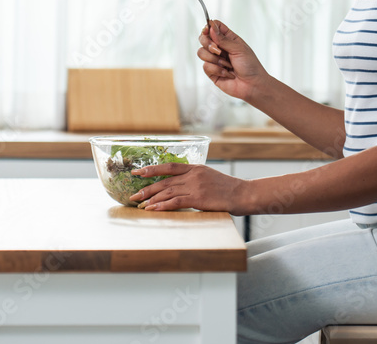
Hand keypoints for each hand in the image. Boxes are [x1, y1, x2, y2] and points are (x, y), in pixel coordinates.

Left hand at [128, 163, 249, 214]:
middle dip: (147, 188)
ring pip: (167, 191)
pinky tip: (153, 209)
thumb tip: (177, 186)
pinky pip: (175, 202)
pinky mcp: (198, 198)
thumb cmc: (227, 189)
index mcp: (195, 168)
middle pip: (164, 181)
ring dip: (151, 199)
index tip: (137, 172)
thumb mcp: (209, 177)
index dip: (151, 169)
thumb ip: (193, 179)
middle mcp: (193, 175)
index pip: (168, 166)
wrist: (242, 194)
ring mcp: (195, 186)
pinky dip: (162, 206)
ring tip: (140, 205)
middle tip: (133, 195)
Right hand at [198, 20, 267, 101]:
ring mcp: (215, 59)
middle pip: (203, 38)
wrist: (252, 85)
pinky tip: (227, 73)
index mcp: (228, 39)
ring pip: (201, 52)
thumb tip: (211, 27)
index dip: (209, 27)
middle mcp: (220, 48)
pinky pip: (205, 66)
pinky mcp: (212, 71)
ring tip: (228, 65)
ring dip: (215, 59)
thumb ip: (223, 39)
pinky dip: (217, 70)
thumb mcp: (238, 49)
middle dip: (208, 44)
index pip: (214, 27)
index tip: (207, 30)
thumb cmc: (250, 66)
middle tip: (219, 51)